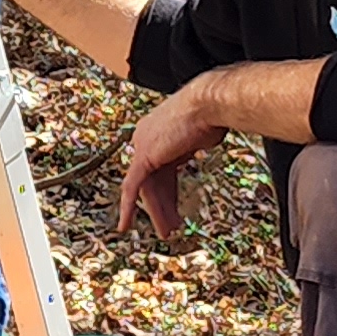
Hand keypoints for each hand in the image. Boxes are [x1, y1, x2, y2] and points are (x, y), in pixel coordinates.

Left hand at [116, 82, 227, 238]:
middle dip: (163, 205)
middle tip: (170, 225)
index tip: (174, 206)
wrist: (209, 104)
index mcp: (157, 133)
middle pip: (152, 181)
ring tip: (167, 232)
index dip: (168, 191)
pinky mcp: (143, 156)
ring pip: (145, 189)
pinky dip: (127, 207)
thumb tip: (203, 145)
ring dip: (157, 213)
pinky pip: (131, 187)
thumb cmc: (211, 113)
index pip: (159, 169)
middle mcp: (144, 138)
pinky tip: (125, 224)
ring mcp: (141, 146)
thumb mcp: (200, 135)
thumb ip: (193, 146)